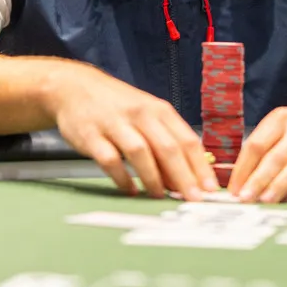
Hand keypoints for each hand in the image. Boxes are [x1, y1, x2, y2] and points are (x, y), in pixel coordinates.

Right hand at [47, 63, 216, 199]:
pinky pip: (110, 160)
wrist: (75, 87)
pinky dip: (121, 178)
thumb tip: (185, 178)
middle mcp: (140, 115)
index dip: (201, 166)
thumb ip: (165, 142)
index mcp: (159, 110)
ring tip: (160, 196)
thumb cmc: (118, 106)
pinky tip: (130, 190)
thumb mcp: (147, 114)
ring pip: (140, 152)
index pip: (187, 140)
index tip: (211, 189)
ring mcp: (115, 124)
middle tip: (193, 199)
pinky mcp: (92, 135)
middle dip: (184, 176)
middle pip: (167, 148)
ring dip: (153, 178)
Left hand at [228, 97, 286, 202]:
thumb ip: (266, 147)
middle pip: (277, 156)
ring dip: (280, 186)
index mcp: (283, 118)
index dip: (243, 168)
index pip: (257, 144)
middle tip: (245, 198)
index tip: (233, 189)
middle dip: (258, 179)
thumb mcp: (286, 125)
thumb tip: (242, 180)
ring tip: (265, 201)